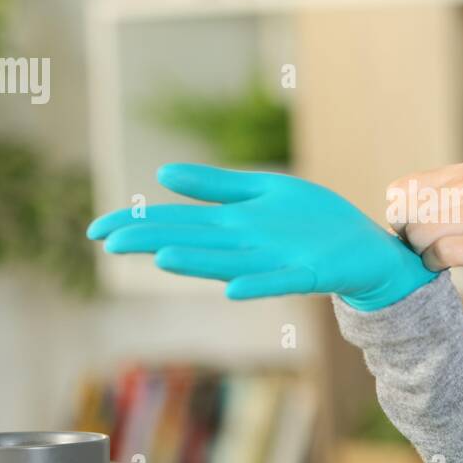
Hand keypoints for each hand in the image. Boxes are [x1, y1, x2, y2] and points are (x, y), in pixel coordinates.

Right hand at [86, 164, 436, 310]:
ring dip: (196, 262)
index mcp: (232, 223)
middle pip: (192, 240)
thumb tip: (163, 173)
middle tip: (110, 242)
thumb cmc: (313, 220)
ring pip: (227, 263)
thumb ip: (217, 185)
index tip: (96, 229)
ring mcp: (275, 260)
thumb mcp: (263, 191)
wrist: (366, 247)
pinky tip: (234, 289)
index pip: (175, 220)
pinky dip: (257, 285)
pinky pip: (279, 281)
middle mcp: (245, 244)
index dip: (138, 223)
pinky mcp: (308, 273)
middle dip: (153, 240)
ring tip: (161, 256)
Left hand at [387, 162, 462, 294]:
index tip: (414, 232)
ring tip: (439, 260)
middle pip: (407, 213)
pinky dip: (436, 265)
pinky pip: (442, 254)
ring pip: (421, 233)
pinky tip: (448, 269)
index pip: (403, 189)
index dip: (400, 215)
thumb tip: (405, 213)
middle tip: (426, 251)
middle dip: (409, 238)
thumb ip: (451, 197)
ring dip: (422, 253)